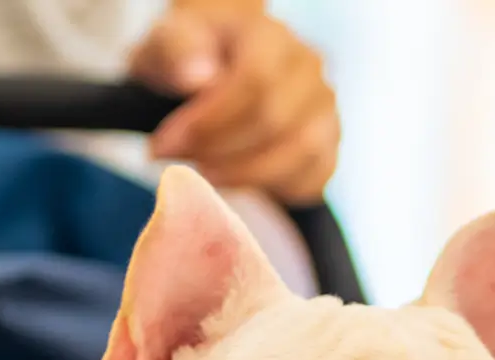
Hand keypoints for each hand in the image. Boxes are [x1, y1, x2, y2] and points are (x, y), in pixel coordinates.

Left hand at [129, 5, 339, 205]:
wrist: (217, 67)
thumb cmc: (190, 56)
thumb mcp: (168, 42)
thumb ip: (178, 51)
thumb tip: (198, 78)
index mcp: (271, 36)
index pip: (256, 81)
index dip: (210, 121)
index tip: (165, 144)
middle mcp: (310, 69)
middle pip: (276, 121)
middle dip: (220, 150)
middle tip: (177, 159)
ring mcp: (326, 110)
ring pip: (301, 153)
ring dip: (246, 174)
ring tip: (205, 171)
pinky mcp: (329, 147)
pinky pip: (313, 180)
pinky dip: (273, 189)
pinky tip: (236, 179)